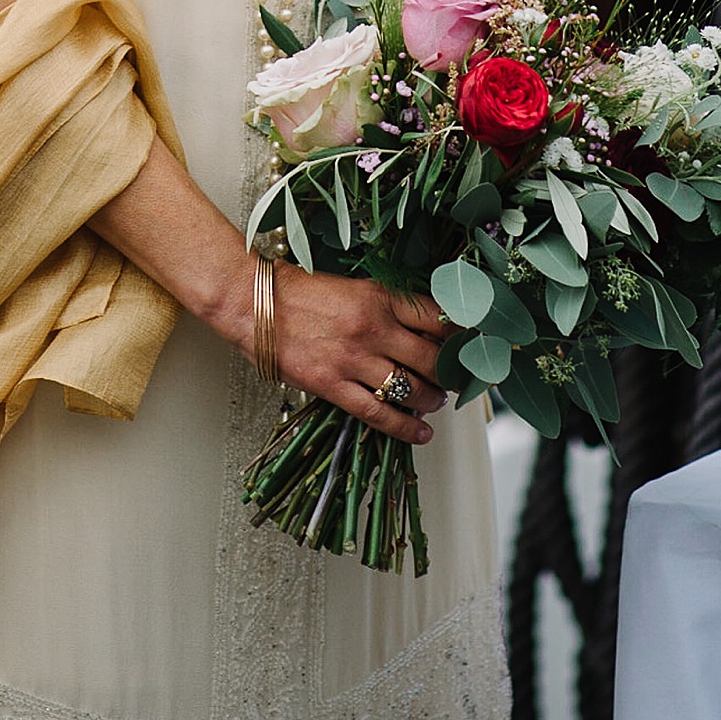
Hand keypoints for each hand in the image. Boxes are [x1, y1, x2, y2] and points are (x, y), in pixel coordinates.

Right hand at [253, 265, 446, 444]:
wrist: (253, 302)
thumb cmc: (299, 291)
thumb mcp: (352, 287)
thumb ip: (386, 306)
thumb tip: (420, 327)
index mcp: (378, 297)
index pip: (435, 317)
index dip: (458, 334)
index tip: (467, 343)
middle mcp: (372, 327)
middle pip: (431, 357)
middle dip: (449, 371)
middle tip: (454, 376)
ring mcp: (353, 359)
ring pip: (411, 389)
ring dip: (431, 399)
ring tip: (435, 400)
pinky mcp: (332, 385)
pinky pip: (379, 413)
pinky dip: (405, 427)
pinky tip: (421, 432)